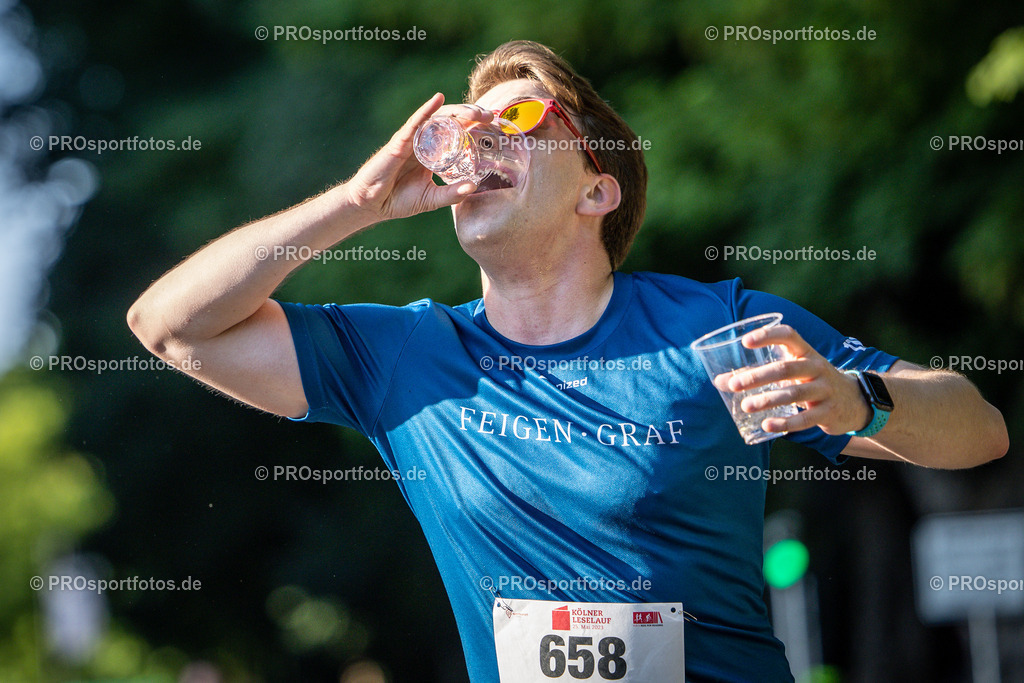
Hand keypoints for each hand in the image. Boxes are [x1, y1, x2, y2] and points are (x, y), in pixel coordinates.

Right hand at [344, 94, 492, 221]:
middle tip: (490, 116)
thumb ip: (452, 194)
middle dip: (471, 114)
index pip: (457, 132)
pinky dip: (426, 110)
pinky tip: (438, 100)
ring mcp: (412, 139)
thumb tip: (474, 186)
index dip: (474, 126)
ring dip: (457, 112)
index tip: (494, 126)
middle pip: (451, 121)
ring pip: (437, 119)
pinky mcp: (399, 143)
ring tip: (474, 112)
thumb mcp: (433, 198)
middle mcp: (424, 141)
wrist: (373, 205)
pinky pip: (415, 124)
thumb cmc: (399, 199)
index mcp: (434, 152)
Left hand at [715, 324, 872, 435]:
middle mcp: (816, 368)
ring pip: (793, 393)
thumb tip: (720, 381)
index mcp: (806, 352)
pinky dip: (785, 423)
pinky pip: (805, 419)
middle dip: (758, 376)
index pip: (788, 335)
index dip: (768, 335)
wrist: (855, 402)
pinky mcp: (828, 412)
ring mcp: (824, 390)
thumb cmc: (812, 381)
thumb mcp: (792, 372)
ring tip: (746, 406)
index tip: (745, 341)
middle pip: (785, 368)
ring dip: (767, 400)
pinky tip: (767, 425)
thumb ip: (760, 374)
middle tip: (734, 384)